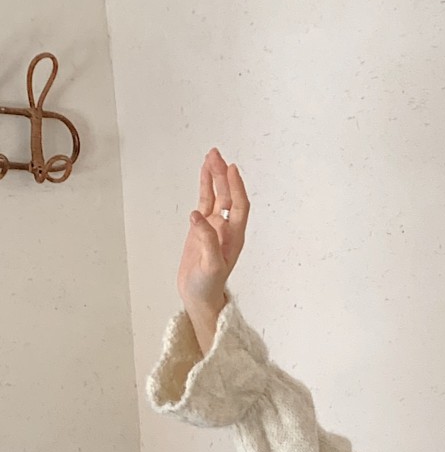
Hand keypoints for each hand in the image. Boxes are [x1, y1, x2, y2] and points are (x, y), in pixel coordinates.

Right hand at [178, 148, 249, 348]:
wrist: (199, 297)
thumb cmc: (208, 286)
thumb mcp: (210, 266)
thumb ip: (206, 241)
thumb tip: (197, 215)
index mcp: (234, 237)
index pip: (239, 206)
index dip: (237, 187)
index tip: (231, 168)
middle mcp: (227, 229)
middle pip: (228, 196)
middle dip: (223, 175)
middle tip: (216, 154)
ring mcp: (215, 228)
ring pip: (216, 196)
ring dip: (214, 177)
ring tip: (210, 156)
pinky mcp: (201, 229)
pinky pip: (205, 203)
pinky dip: (204, 188)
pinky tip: (203, 174)